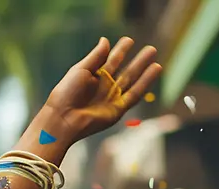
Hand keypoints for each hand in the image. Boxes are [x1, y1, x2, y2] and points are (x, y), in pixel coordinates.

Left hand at [43, 37, 161, 143]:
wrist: (63, 118)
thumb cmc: (66, 94)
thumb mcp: (80, 70)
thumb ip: (95, 56)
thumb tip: (105, 39)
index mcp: (93, 77)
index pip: (110, 61)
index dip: (120, 51)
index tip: (129, 40)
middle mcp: (104, 88)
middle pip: (125, 71)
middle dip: (138, 60)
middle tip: (150, 48)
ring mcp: (111, 99)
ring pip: (132, 81)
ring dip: (143, 68)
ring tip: (155, 56)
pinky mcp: (117, 110)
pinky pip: (135, 94)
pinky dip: (145, 82)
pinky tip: (155, 69)